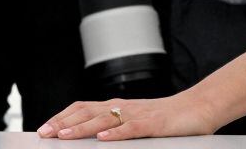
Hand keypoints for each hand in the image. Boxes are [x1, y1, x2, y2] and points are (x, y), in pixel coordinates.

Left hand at [37, 91, 217, 140]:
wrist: (200, 107)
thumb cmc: (170, 118)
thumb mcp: (138, 121)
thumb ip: (117, 126)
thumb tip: (92, 136)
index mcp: (120, 107)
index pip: (85, 108)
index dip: (63, 116)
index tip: (45, 128)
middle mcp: (126, 108)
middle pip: (89, 111)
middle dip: (65, 122)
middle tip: (45, 133)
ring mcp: (140, 115)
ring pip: (106, 119)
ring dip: (83, 127)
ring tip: (65, 136)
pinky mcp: (155, 124)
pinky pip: (133, 128)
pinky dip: (116, 133)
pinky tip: (103, 138)